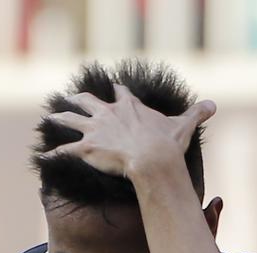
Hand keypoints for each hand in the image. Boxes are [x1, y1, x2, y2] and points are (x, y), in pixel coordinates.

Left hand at [44, 84, 216, 180]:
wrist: (153, 160)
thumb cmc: (167, 144)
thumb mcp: (183, 126)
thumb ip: (196, 114)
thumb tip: (213, 105)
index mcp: (129, 107)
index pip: (120, 94)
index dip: (116, 92)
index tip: (113, 88)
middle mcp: (108, 114)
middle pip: (88, 101)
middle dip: (78, 99)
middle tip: (70, 98)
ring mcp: (95, 130)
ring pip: (71, 120)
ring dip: (59, 119)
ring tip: (50, 118)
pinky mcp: (85, 148)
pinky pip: (63, 150)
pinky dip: (52, 154)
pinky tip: (43, 157)